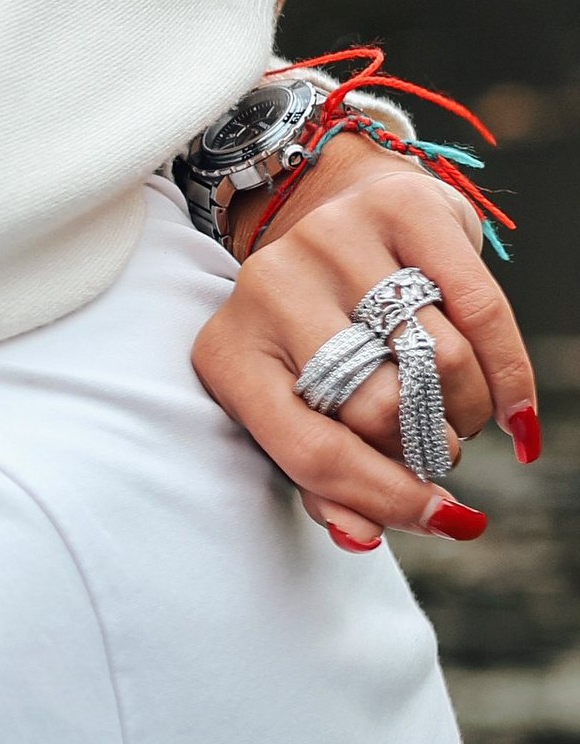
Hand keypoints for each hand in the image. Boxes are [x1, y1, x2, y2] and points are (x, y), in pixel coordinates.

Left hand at [193, 145, 536, 548]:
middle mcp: (267, 288)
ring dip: (466, 412)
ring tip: (456, 414)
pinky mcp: (400, 208)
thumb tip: (362, 535)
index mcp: (228, 353)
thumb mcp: (301, 404)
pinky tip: (515, 417)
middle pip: (379, 408)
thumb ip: (323, 476)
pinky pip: (480, 309)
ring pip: (437, 361)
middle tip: (437, 453)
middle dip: (426, 451)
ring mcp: (331, 240)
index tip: (442, 520)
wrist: (335, 213)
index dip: (385, 496)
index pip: (310, 450)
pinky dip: (508, 375)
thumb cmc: (317, 336)